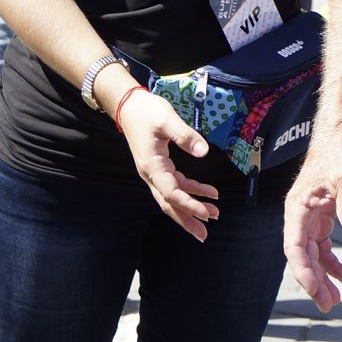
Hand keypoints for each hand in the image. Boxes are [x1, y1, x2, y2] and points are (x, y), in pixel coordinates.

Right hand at [116, 91, 219, 240]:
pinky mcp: (159, 167)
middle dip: (187, 219)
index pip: (171, 193)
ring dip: (191, 208)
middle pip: (169, 204)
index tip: (206, 213)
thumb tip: (204, 151)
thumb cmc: (146, 111)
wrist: (128, 106)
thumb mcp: (167, 120)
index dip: (189, 205)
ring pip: (173, 197)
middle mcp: (151, 174)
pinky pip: (176, 185)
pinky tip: (209, 193)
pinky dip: (191, 190)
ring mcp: (154, 172)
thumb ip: (185, 136)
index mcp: (152, 166)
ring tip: (213, 215)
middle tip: (204, 234)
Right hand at [283, 132, 341, 310]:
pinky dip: (331, 262)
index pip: (294, 248)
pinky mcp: (322, 216)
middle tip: (328, 306)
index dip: (303, 271)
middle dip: (313, 282)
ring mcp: (309, 217)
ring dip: (322, 276)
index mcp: (297, 209)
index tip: (315, 291)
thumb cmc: (338, 155)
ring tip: (334, 299)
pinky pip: (322, 245)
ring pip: (312, 254)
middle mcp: (299, 216)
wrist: (340, 138)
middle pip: (302, 256)